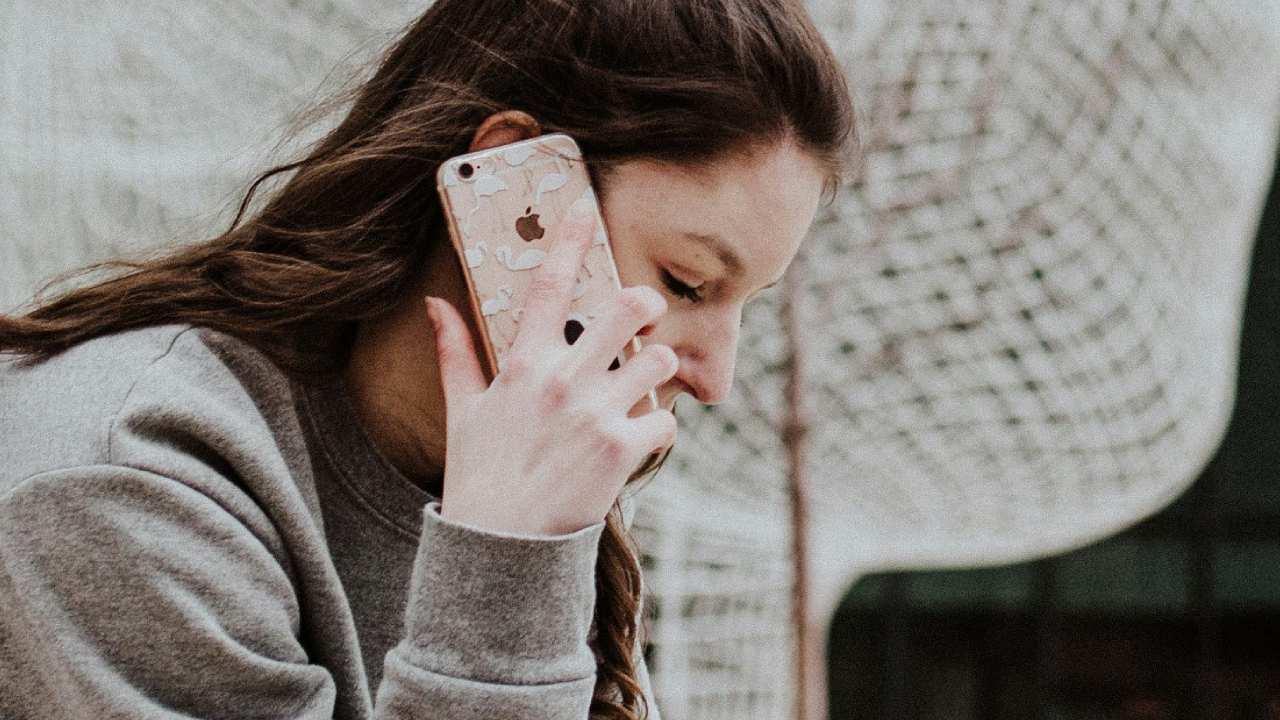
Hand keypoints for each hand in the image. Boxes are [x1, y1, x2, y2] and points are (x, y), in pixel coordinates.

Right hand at [424, 208, 678, 535]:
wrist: (500, 547)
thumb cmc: (481, 474)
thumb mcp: (462, 410)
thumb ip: (454, 352)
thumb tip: (433, 302)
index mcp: (521, 365)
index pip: (545, 286)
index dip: (568, 240)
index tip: (582, 208)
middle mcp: (561, 380)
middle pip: (626, 309)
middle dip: (645, 305)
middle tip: (646, 316)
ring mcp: (594, 414)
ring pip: (658, 360)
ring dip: (658, 369)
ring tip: (642, 385)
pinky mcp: (621, 450)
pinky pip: (666, 419)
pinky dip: (659, 427)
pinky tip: (639, 437)